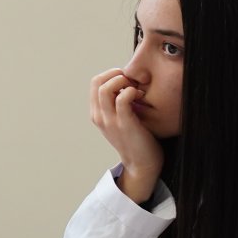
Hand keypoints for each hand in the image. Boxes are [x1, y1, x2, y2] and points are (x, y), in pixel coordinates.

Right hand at [89, 68, 163, 202]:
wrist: (141, 163)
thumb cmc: (136, 139)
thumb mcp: (120, 119)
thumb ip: (116, 104)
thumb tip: (126, 83)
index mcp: (96, 113)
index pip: (95, 82)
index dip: (111, 74)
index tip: (127, 80)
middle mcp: (99, 116)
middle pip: (97, 81)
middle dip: (116, 74)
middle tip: (132, 82)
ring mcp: (110, 120)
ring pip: (106, 88)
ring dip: (123, 81)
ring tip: (136, 89)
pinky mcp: (124, 124)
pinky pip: (122, 98)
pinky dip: (131, 91)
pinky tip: (140, 96)